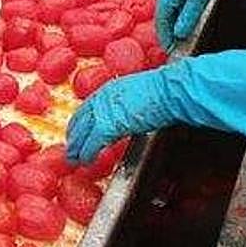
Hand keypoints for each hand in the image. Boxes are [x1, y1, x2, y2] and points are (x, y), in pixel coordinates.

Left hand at [66, 46, 245, 164]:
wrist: (176, 90)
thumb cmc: (170, 93)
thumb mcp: (147, 97)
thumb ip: (136, 105)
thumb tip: (138, 112)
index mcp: (115, 87)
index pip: (92, 105)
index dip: (82, 119)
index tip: (77, 129)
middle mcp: (107, 95)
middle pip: (83, 116)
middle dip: (75, 133)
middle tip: (70, 147)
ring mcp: (108, 107)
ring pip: (85, 129)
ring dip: (78, 144)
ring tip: (73, 157)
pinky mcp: (113, 121)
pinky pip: (94, 139)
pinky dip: (87, 150)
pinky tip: (83, 159)